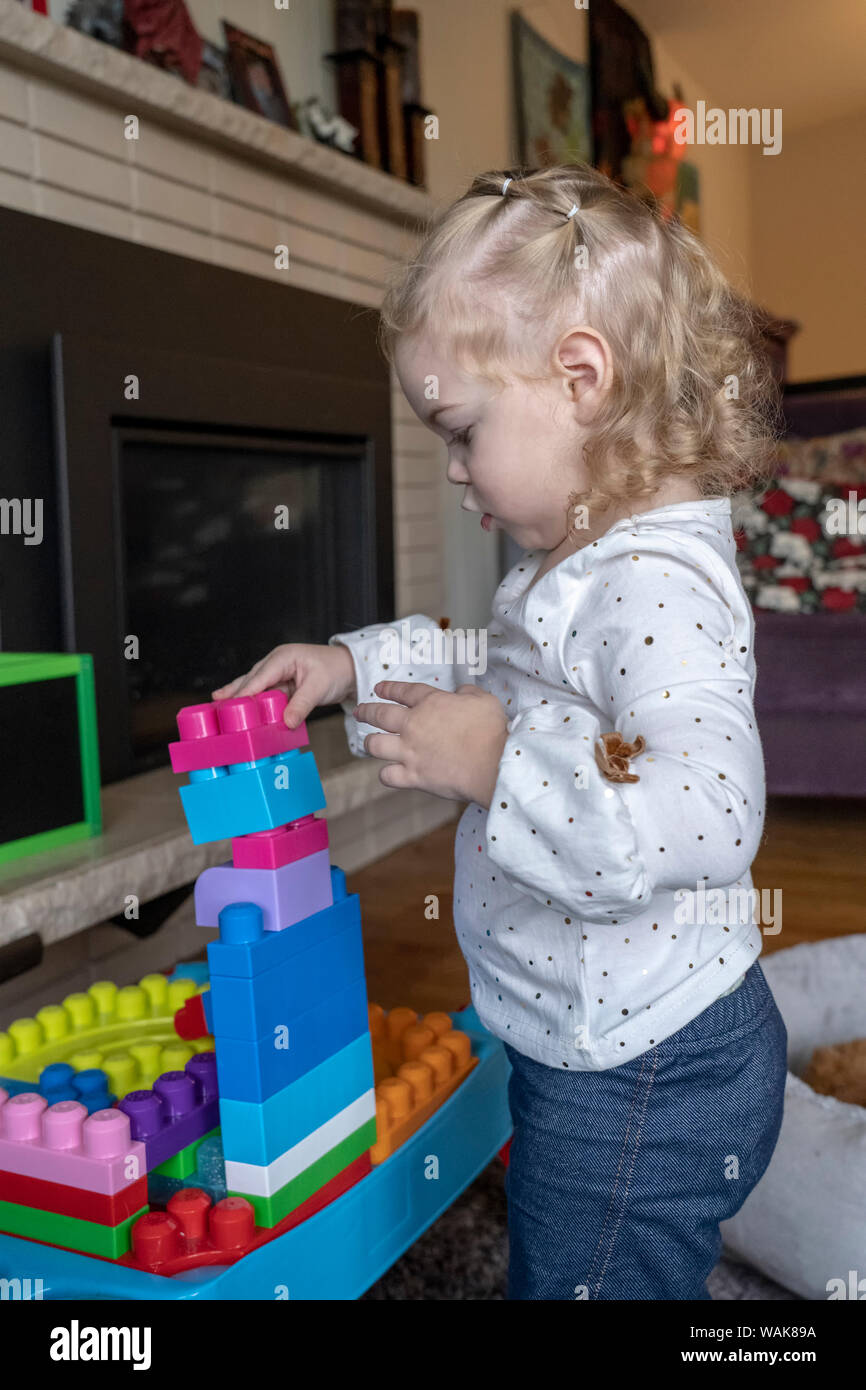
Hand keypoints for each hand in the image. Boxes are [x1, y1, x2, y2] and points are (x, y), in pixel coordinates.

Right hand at [212, 642, 355, 729]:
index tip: (229, 705)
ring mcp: (278, 673)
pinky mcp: (281, 685)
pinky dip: (253, 703)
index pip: (259, 676)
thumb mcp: (319, 687)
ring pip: (254, 686)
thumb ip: (301, 705)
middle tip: (215, 708)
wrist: (350, 670)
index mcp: (283, 657)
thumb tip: (285, 722)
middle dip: (234, 694)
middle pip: (251, 680)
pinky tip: (239, 711)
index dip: (243, 692)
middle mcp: (276, 663)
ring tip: (217, 708)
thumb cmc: (336, 671)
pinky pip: (264, 695)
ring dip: (239, 698)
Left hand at [353, 680, 508, 805]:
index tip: (379, 688)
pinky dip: (386, 774)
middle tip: (359, 711)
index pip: (403, 691)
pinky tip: (388, 773)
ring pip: (375, 744)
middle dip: (366, 711)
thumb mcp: (483, 700)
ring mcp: (410, 751)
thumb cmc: (492, 730)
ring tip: (369, 741)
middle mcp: (414, 725)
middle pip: (380, 715)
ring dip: (370, 742)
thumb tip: (461, 692)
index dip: (389, 688)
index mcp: (431, 703)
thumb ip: (468, 692)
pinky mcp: (414, 776)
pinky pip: (388, 776)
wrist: (493, 764)